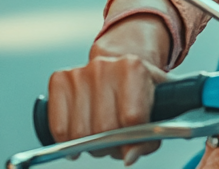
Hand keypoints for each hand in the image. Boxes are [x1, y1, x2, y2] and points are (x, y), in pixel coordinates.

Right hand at [47, 0, 175, 164]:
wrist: (121, 61)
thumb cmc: (141, 87)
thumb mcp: (159, 106)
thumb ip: (150, 137)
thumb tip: (129, 157)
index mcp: (133, 68)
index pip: (132, 118)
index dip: (132, 139)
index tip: (132, 142)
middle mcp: (105, 66)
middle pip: (104, 129)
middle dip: (110, 144)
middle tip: (115, 140)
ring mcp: (80, 72)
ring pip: (79, 133)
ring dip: (89, 144)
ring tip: (99, 134)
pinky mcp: (60, 80)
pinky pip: (59, 127)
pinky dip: (68, 139)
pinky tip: (79, 134)